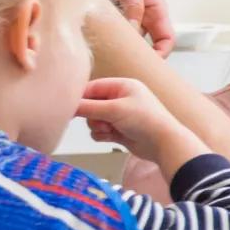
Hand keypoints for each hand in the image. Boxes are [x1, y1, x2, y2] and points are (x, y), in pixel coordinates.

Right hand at [77, 77, 203, 171]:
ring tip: (110, 130)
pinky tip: (112, 137)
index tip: (66, 107)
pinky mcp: (119, 130)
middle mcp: (121, 98)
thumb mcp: (114, 110)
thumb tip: (67, 105)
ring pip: (94, 119)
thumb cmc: (145, 120)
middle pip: (91, 105)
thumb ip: (89, 107)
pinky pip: (100, 131)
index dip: (80, 97)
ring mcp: (120, 115)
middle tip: (101, 121)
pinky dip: (102, 135)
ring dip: (98, 127)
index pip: (93, 87)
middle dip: (92, 115)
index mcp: (123, 86)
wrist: (164, 143)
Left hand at [92, 0, 174, 56]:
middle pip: (147, 44)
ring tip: (108, 53)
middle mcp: (142, 15)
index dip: (162, 53)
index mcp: (155, 7)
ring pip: (127, 40)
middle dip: (138, 56)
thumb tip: (133, 31)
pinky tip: (97, 39)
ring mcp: (125, 16)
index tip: (149, 64)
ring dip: (120, 46)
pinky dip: (107, 38)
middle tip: (126, 66)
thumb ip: (133, 6)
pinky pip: (112, 32)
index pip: (166, 38)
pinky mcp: (109, 16)